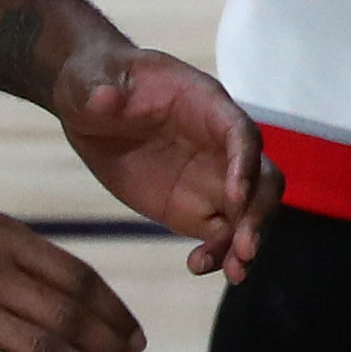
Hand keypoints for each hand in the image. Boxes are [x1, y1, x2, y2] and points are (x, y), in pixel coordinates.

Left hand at [53, 46, 275, 279]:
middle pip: (261, 177)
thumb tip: (104, 99)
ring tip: (233, 273)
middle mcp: (219, 144)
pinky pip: (218, 232)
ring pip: (247, 211)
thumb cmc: (95, 80)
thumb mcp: (89, 78)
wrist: (90, 103)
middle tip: (244, 250)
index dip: (244, 163)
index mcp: (205, 105)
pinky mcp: (190, 205)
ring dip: (247, 240)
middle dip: (258, 213)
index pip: (240, 133)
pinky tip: (198, 267)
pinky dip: (217, 252)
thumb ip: (99, 88)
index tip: (235, 196)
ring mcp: (209, 177)